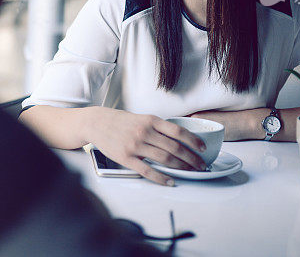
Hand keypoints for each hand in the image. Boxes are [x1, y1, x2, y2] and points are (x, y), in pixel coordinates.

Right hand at [87, 107, 207, 185]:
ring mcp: (135, 146)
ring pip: (164, 159)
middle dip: (191, 158)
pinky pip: (147, 170)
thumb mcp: (141, 118)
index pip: (178, 131)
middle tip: (200, 164)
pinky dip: (161, 177)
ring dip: (181, 167)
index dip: (193, 141)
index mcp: (150, 120)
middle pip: (174, 147)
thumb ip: (158, 127)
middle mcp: (144, 132)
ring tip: (190, 172)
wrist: (97, 123)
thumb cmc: (120, 121)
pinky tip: (170, 181)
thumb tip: (178, 138)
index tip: (203, 148)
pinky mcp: (126, 158)